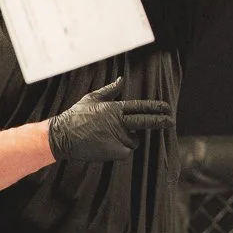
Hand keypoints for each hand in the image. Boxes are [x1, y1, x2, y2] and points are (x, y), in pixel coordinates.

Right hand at [47, 78, 173, 162]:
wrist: (62, 136)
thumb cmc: (75, 116)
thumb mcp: (92, 98)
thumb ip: (110, 90)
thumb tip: (121, 80)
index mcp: (115, 108)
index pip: (140, 107)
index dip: (155, 107)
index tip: (167, 108)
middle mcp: (119, 122)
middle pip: (146, 122)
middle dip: (160, 121)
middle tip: (171, 121)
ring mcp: (118, 137)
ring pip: (133, 140)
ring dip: (127, 140)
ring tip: (107, 138)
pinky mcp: (116, 151)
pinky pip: (126, 152)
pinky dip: (121, 151)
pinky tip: (107, 147)